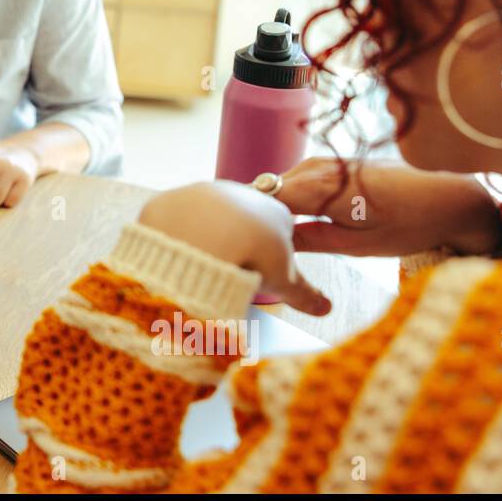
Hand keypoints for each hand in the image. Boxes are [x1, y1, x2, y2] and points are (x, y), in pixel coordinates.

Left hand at [138, 181, 331, 315]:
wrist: (208, 232)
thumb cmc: (253, 253)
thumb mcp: (284, 280)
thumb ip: (305, 293)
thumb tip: (325, 308)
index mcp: (274, 210)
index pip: (278, 227)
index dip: (270, 249)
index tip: (262, 267)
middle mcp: (241, 194)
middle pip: (243, 218)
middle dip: (239, 240)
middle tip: (232, 268)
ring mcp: (206, 192)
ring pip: (209, 215)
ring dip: (207, 235)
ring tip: (204, 264)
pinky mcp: (176, 198)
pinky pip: (177, 217)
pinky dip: (177, 233)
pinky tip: (178, 252)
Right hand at [276, 157, 501, 256]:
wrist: (447, 198)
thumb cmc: (408, 224)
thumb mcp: (356, 245)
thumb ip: (309, 240)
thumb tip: (274, 242)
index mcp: (319, 187)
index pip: (264, 200)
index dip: (256, 222)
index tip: (256, 246)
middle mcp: (317, 166)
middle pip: (269, 190)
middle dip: (264, 215)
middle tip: (270, 247)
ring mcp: (326, 160)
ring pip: (283, 184)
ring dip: (280, 206)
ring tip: (287, 236)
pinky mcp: (335, 162)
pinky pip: (300, 179)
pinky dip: (296, 198)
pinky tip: (307, 218)